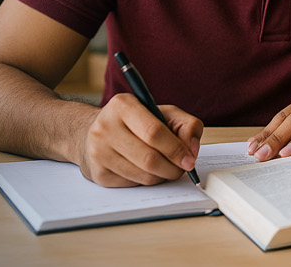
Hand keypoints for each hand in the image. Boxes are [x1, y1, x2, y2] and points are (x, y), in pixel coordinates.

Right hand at [73, 93, 203, 186]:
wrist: (99, 133)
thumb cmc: (136, 123)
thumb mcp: (164, 113)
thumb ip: (187, 125)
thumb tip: (192, 150)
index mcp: (123, 105)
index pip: (154, 132)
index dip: (176, 150)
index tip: (189, 160)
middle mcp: (105, 126)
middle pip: (149, 159)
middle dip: (172, 169)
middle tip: (181, 169)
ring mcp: (99, 151)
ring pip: (143, 176)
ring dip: (162, 177)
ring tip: (164, 168)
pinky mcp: (98, 173)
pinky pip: (133, 185)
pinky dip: (146, 181)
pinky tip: (144, 170)